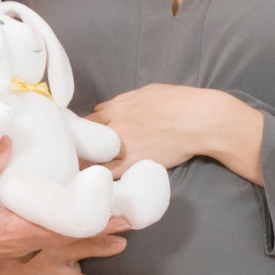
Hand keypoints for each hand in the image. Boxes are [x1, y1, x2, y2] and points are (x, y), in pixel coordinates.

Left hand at [90, 85, 260, 181]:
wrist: (198, 119)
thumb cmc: (177, 101)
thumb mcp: (146, 92)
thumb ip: (121, 100)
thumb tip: (100, 108)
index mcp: (117, 108)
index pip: (88, 120)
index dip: (81, 130)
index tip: (80, 137)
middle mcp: (115, 126)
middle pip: (86, 140)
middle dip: (79, 147)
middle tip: (76, 156)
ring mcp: (123, 146)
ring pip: (94, 158)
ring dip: (85, 164)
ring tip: (80, 172)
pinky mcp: (135, 163)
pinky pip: (110, 174)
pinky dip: (101, 177)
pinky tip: (95, 182)